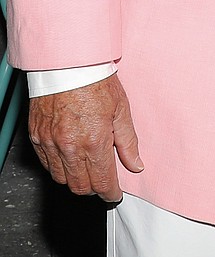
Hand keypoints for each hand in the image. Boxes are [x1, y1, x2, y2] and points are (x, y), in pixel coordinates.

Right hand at [28, 75, 142, 201]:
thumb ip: (128, 142)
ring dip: (75, 179)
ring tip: (87, 167)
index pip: (102, 182)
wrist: (68, 62)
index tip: (114, 194)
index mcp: (94, 141)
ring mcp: (50, 143)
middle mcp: (69, 146)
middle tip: (103, 181)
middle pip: (81, 186)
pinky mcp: (36, 136)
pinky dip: (58, 166)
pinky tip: (69, 157)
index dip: (111, 193)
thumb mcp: (121, 109)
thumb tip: (136, 164)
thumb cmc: (95, 80)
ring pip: (61, 179)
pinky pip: (46, 164)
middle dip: (94, 188)